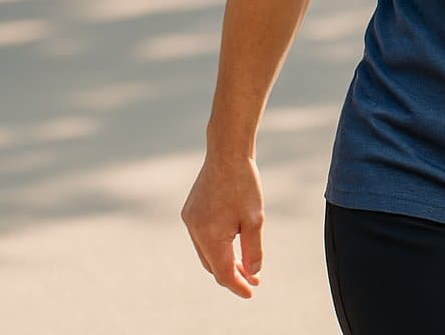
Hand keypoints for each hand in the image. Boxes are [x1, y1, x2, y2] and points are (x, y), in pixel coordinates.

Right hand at [181, 153, 264, 297]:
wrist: (227, 153)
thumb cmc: (244, 185)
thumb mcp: (255, 220)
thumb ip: (253, 250)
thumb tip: (253, 272)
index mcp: (210, 235)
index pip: (223, 273)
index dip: (238, 285)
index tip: (252, 292)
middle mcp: (194, 231)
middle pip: (212, 265)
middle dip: (232, 274)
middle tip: (253, 278)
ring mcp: (189, 220)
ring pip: (206, 252)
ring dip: (224, 260)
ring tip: (245, 263)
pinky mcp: (189, 212)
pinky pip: (202, 238)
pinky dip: (216, 245)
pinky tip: (231, 243)